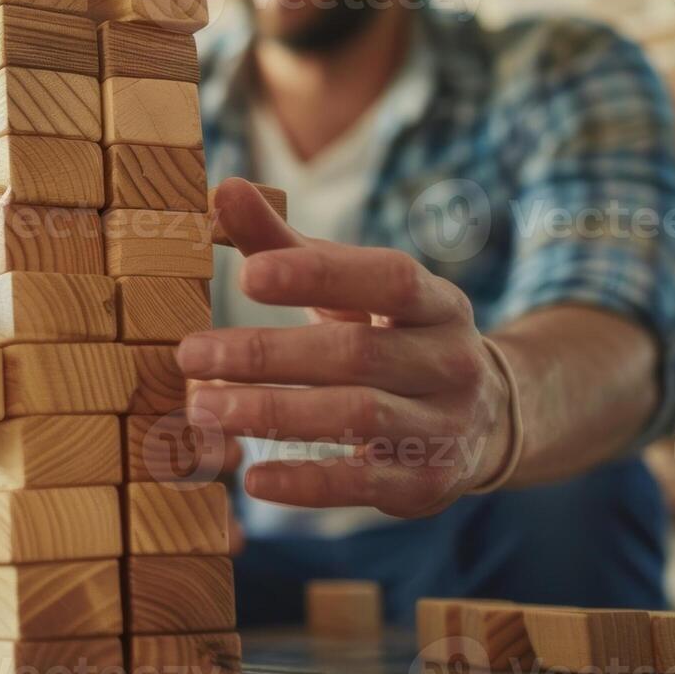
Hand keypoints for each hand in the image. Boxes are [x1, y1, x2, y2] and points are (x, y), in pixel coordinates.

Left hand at [180, 179, 512, 517]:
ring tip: (202, 408)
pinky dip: (308, 485)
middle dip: (267, 355)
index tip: (247, 276)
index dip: (319, 275)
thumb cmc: (390, 336)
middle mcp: (449, 361)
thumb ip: (284, 245)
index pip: (386, 280)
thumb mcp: (351, 290)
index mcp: (434, 302)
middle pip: (357, 353)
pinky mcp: (427, 482)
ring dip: (274, 414)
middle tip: (189, 354)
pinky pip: (365, 484)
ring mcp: (444, 425)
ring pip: (358, 417)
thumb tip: (223, 188)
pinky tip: (252, 480)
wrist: (485, 420)